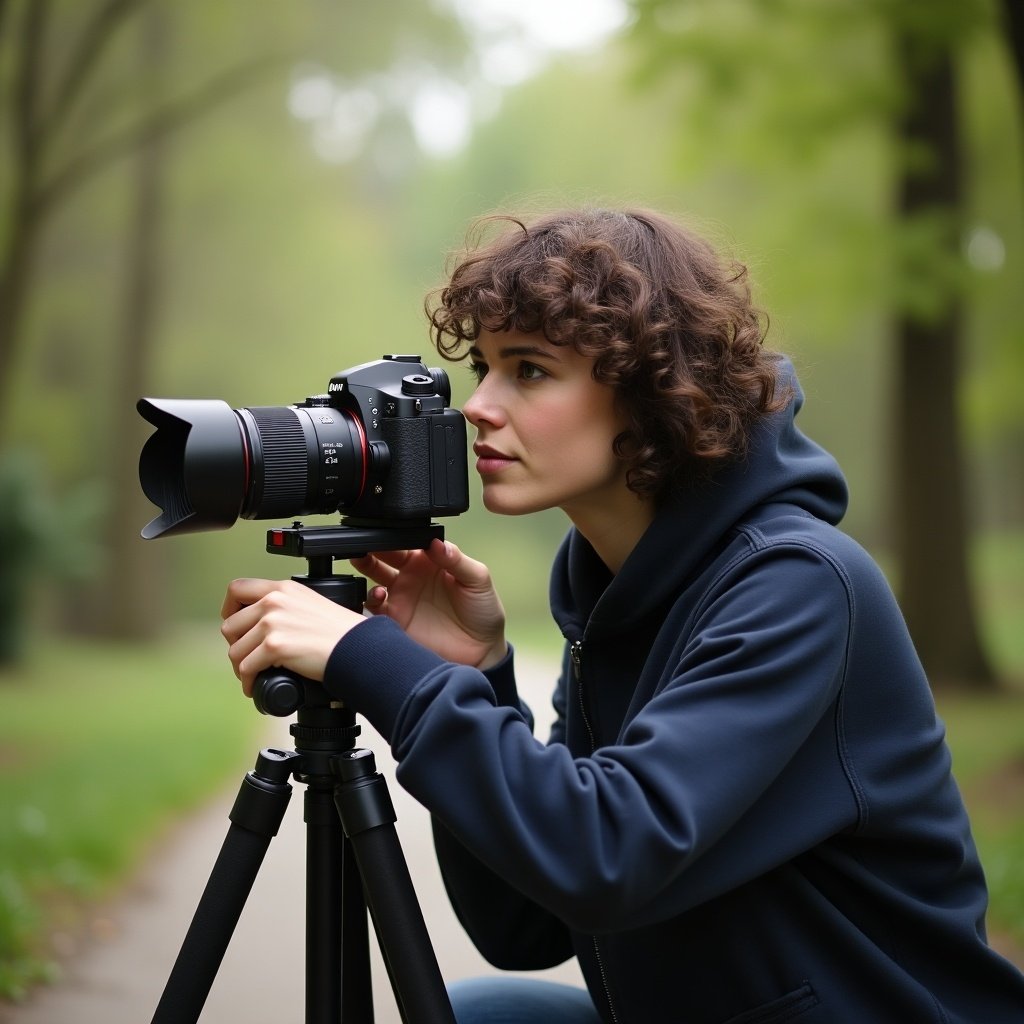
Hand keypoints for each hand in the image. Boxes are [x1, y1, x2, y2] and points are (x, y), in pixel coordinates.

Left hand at [220, 578, 363, 696]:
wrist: (357, 646)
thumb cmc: (340, 631)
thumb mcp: (310, 603)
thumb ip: (285, 606)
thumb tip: (263, 625)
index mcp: (282, 589)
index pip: (237, 589)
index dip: (229, 609)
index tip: (235, 625)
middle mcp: (274, 601)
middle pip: (230, 625)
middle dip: (236, 646)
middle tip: (249, 659)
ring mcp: (273, 623)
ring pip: (235, 651)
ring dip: (241, 668)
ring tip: (253, 676)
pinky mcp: (275, 646)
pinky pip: (246, 669)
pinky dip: (248, 683)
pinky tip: (256, 687)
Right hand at [351, 538, 506, 669]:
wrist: (481, 652)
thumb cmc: (483, 612)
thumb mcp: (478, 580)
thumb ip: (457, 560)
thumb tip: (438, 543)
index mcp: (431, 561)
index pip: (409, 541)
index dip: (398, 533)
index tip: (390, 528)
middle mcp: (412, 576)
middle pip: (386, 554)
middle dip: (374, 545)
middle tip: (367, 540)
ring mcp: (402, 597)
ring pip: (374, 575)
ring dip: (366, 565)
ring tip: (363, 559)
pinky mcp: (395, 619)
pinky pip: (374, 607)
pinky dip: (370, 598)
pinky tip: (378, 594)